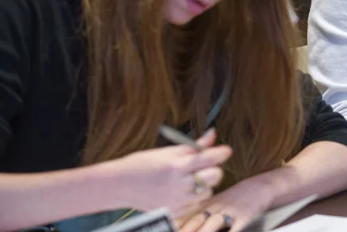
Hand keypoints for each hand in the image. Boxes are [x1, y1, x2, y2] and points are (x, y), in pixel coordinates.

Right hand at [109, 129, 231, 216]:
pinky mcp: (175, 211)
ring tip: (193, 178)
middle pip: (214, 177)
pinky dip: (195, 197)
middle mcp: (180, 185)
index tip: (226, 150)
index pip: (209, 158)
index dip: (221, 153)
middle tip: (206, 165)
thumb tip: (212, 135)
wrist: (120, 185)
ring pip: (207, 192)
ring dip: (205, 184)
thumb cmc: (142, 164)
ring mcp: (178, 200)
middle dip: (214, 169)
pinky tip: (185, 190)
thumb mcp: (167, 151)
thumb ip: (193, 146)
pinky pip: (196, 204)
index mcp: (177, 166)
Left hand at [178, 176, 274, 231]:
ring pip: (212, 223)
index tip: (165, 229)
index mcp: (205, 204)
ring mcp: (229, 211)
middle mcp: (214, 207)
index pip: (186, 216)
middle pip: (195, 221)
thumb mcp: (214, 204)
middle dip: (185, 231)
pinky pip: (234, 229)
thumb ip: (197, 214)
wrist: (259, 187)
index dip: (175, 225)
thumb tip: (177, 223)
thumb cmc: (234, 199)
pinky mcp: (243, 216)